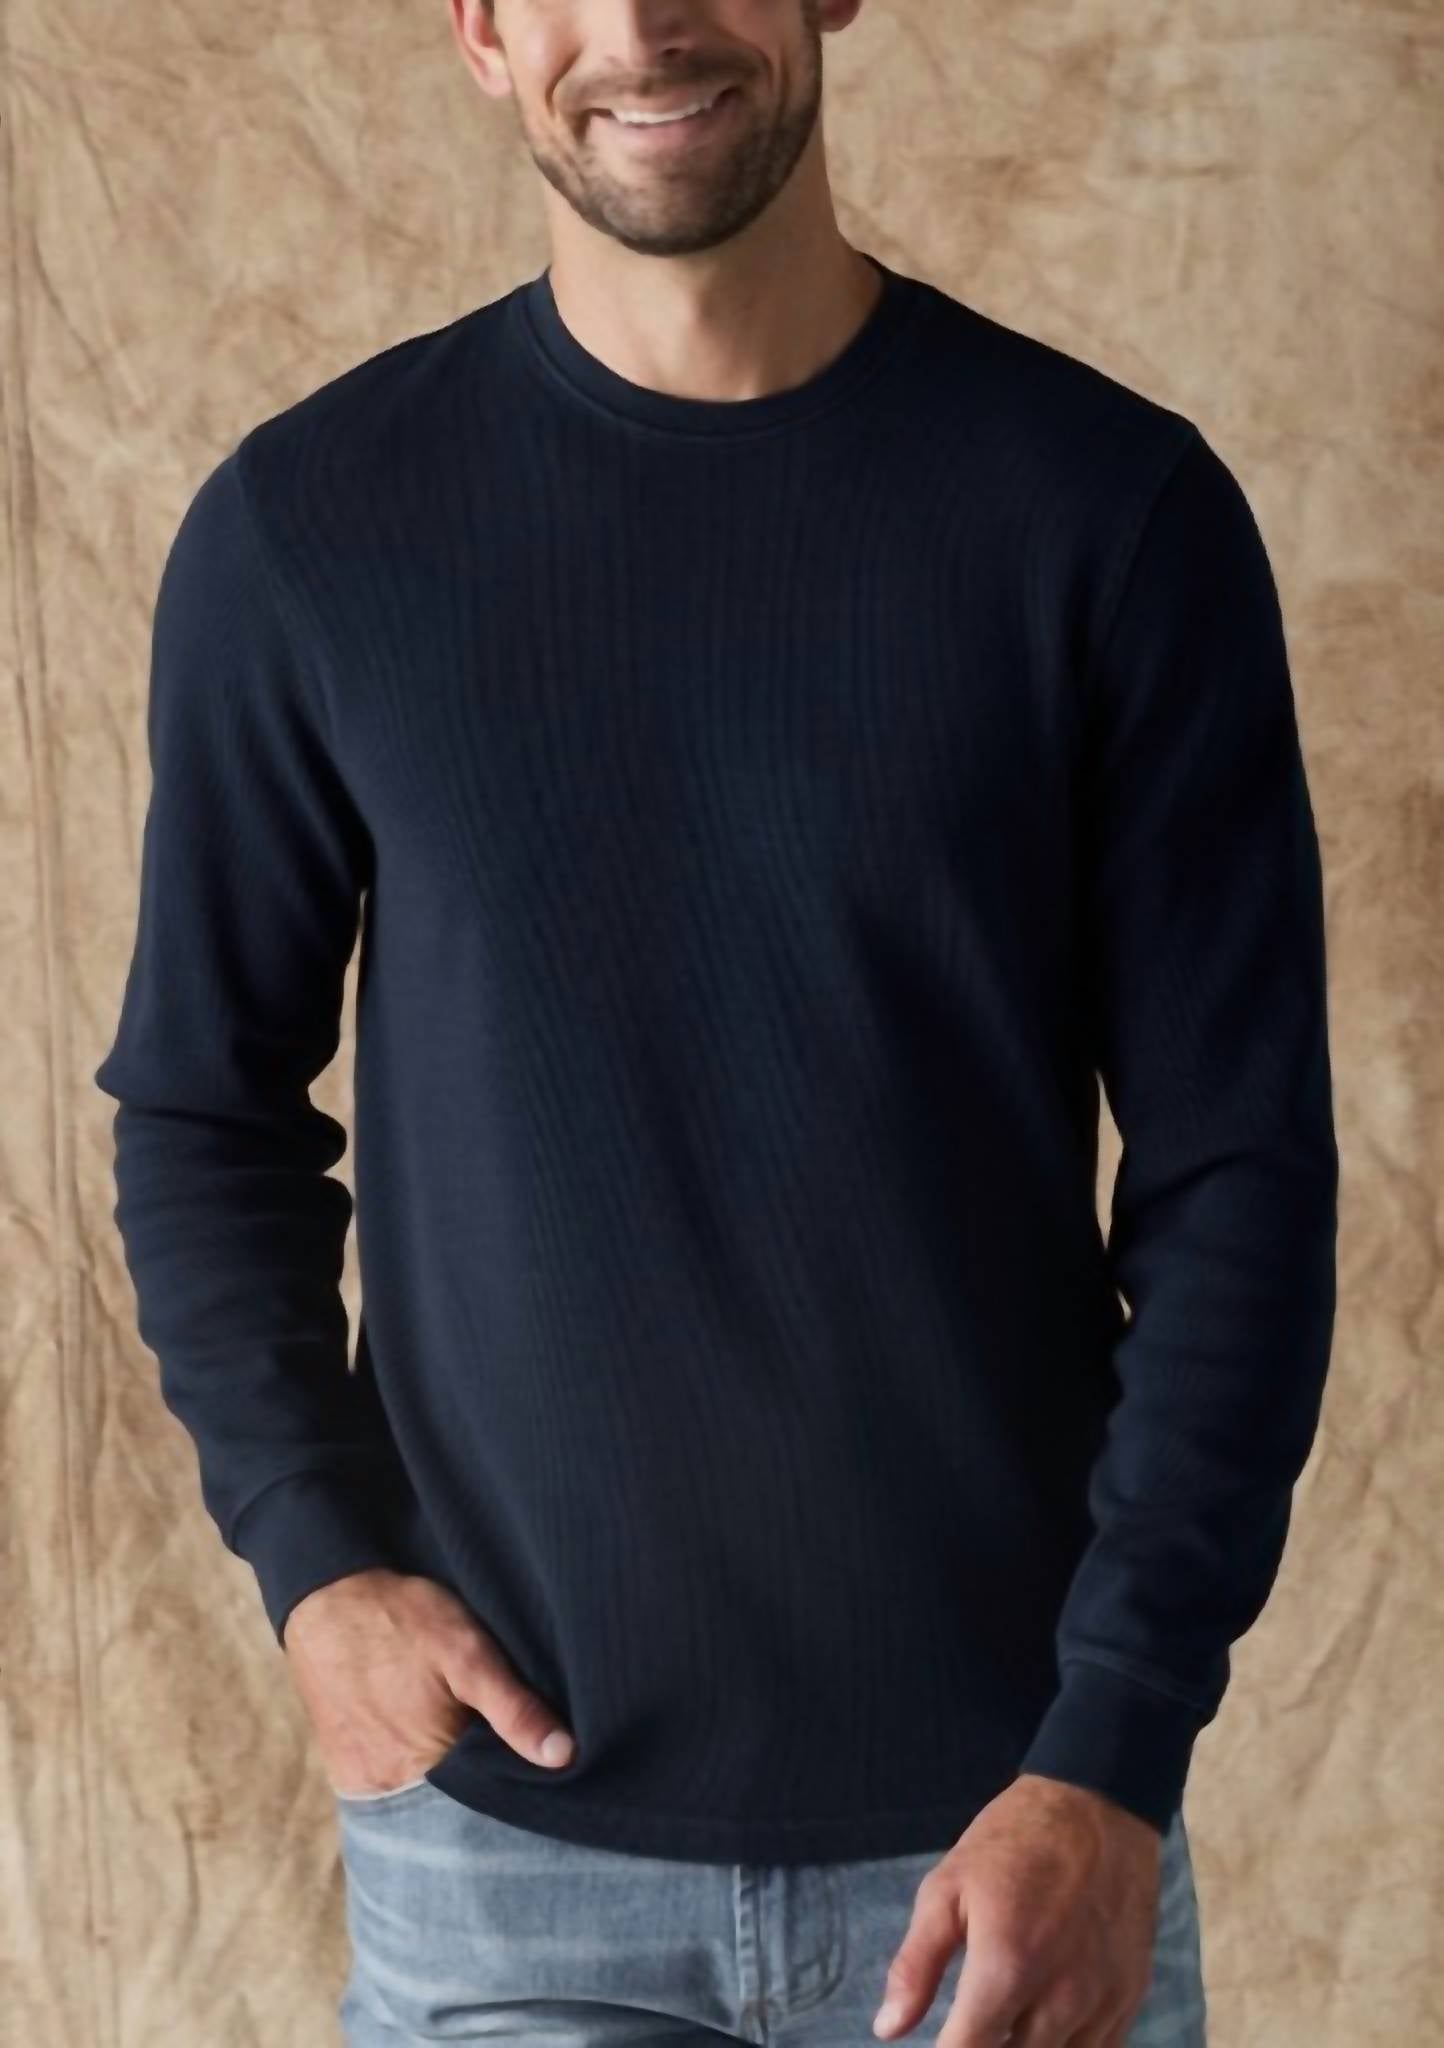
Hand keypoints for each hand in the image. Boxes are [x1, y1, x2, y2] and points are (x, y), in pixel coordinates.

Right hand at [282, 1568, 574, 1793]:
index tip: (538, 1765)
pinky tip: (433, 1743)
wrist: (326, 1599)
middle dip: (482, 1788)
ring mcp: (362, 1785)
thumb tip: (563, 1756)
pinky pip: (393, 1790)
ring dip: (448, 1783)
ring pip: (423, 1802)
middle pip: (453, 1810)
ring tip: (466, 1740)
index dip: (514, 1785)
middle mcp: (387, 1790)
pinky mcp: (346, 1771)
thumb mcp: (468, 1652)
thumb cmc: (401, 1620)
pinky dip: (417, 1775)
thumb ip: (513, 1708)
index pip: (487, 1803)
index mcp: (425, 1768)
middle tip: (500, 1745)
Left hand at [872, 1774, 1162, 2046]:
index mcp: (1006, 1967)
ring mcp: (1102, 2001)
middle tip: (969, 2025)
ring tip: (1001, 2024)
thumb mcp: (948, 1887)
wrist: (1098, 1804)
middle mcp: (1061, 1997)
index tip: (939, 2045)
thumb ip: (915, 1965)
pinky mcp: (1130, 1997)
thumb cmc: (1014, 1842)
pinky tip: (1041, 2026)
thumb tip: (887, 2029)